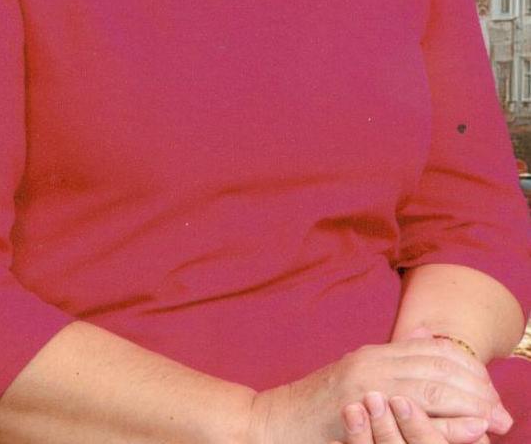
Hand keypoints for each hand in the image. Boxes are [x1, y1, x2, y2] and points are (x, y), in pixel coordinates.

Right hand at [247, 335, 510, 443]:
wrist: (273, 422)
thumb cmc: (315, 410)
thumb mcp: (355, 380)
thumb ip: (390, 367)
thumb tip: (424, 346)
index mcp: (378, 353)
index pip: (437, 350)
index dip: (469, 369)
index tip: (490, 392)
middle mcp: (376, 361)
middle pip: (442, 365)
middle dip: (478, 388)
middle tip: (501, 413)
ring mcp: (369, 382)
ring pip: (435, 384)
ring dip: (471, 402)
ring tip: (493, 419)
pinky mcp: (362, 406)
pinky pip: (416, 411)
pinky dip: (449, 421)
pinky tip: (469, 428)